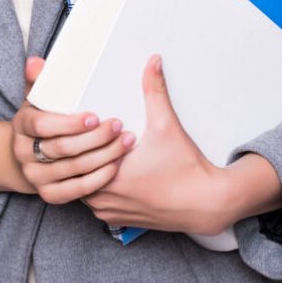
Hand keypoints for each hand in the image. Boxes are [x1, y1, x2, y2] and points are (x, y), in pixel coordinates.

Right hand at [11, 55, 135, 203]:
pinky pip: (77, 190)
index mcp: (21, 125)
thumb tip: (35, 61)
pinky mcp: (49, 195)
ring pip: (73, 168)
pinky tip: (115, 165)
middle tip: (118, 126)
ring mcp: (35, 177)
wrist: (33, 155)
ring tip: (126, 143)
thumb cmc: (44, 121)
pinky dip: (99, 178)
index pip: (41, 125)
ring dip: (103, 155)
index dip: (68, 123)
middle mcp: (23, 153)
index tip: (94, 117)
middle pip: (62, 148)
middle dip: (94, 138)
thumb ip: (41, 81)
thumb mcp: (39, 99)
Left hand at [81, 54, 231, 234]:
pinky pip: (94, 204)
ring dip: (84, 171)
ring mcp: (111, 213)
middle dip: (78, 152)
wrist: (207, 204)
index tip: (85, 123)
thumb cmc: (186, 167)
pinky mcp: (119, 221)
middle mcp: (105, 199)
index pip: (75, 155)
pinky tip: (104, 170)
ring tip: (92, 149)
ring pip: (81, 189)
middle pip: (74, 171)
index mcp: (110, 176)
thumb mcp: (167, 125)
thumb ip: (155, 91)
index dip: (77, 137)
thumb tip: (152, 61)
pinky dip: (95, 188)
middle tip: (84, 134)